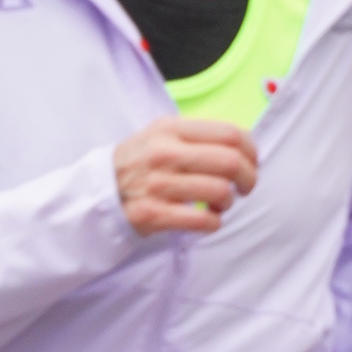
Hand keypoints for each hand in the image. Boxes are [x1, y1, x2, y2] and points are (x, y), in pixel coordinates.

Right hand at [113, 118, 259, 234]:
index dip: (252, 150)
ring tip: (220, 204)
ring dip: (228, 202)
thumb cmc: (140, 163)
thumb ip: (198, 135)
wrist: (100, 191)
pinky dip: (213, 223)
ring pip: (219, 192)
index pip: (230, 134)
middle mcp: (165, 153)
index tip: (252, 162)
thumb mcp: (161, 135)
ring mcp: (158, 184)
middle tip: (244, 187)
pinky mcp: (153, 214)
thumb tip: (243, 145)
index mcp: (171, 129)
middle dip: (248, 178)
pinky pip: (202, 220)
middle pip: (230, 162)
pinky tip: (207, 219)